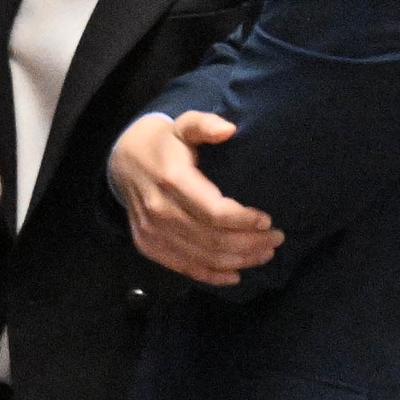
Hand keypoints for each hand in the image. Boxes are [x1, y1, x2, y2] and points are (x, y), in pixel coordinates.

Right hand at [109, 110, 280, 286]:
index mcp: (171, 180)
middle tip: (276, 239)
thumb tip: (229, 129)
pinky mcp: (147, 244)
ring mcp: (151, 230)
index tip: (268, 220)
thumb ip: (205, 124)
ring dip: (238, 260)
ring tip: (264, 253)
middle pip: (212, 239)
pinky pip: (183, 267)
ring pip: (201, 256)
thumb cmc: (165, 144)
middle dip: (250, 243)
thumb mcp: (184, 125)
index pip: (214, 212)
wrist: (124, 161)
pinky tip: (235, 274)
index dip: (244, 220)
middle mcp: (159, 209)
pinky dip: (212, 275)